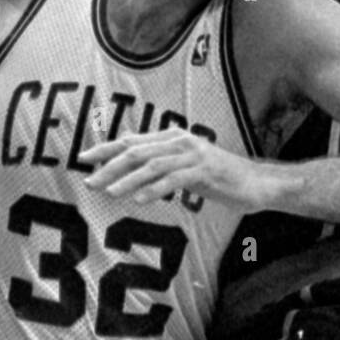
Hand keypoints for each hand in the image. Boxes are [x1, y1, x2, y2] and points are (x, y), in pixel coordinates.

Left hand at [83, 130, 293, 210]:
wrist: (257, 184)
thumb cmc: (220, 179)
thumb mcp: (186, 170)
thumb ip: (162, 168)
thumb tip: (133, 173)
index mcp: (172, 139)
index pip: (132, 141)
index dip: (106, 149)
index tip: (83, 158)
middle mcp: (180, 142)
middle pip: (137, 151)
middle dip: (109, 166)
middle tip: (89, 181)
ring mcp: (193, 155)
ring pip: (152, 165)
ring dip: (128, 179)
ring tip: (109, 192)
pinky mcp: (205, 171)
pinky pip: (174, 179)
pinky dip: (155, 189)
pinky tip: (139, 200)